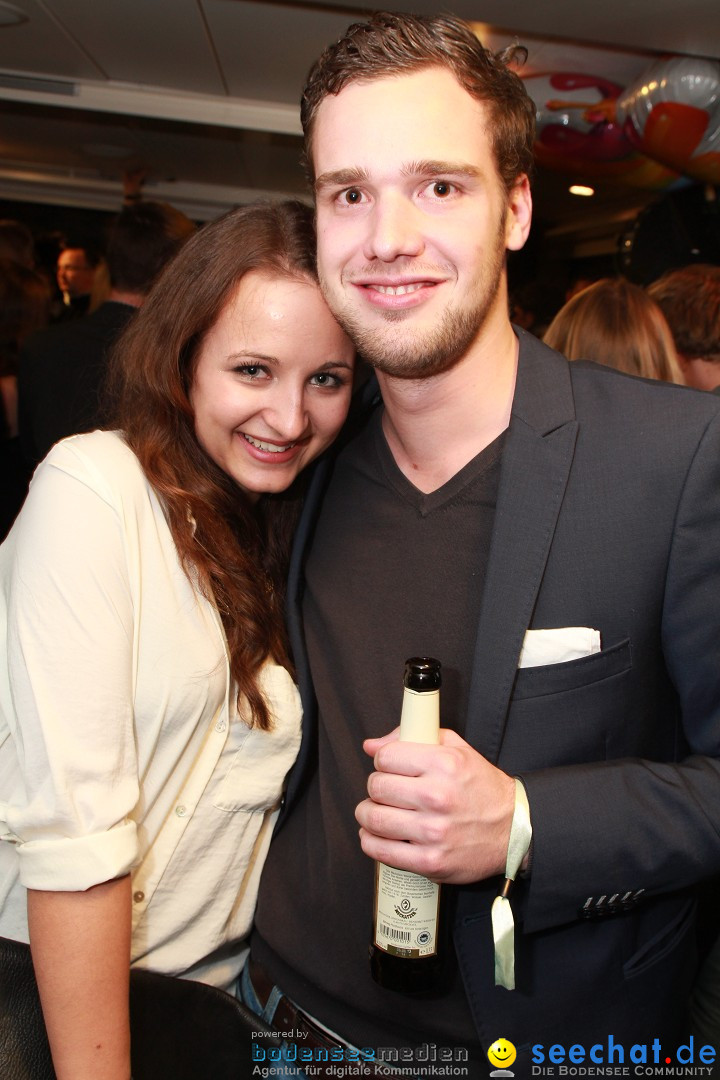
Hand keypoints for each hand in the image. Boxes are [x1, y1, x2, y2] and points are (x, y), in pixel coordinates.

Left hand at [355, 728, 515, 883]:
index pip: (385, 757)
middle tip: (385, 792)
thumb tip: (371, 745)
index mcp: (444, 764)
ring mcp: (433, 832)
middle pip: (376, 787)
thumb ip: (415, 738)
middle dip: (376, 788)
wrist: (513, 830)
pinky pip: (380, 850)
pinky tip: (377, 835)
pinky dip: (370, 841)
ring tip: (378, 813)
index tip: (388, 768)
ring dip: (368, 815)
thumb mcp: (457, 750)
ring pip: (373, 818)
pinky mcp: (430, 861)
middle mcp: (438, 796)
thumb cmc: (483, 789)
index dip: (382, 761)